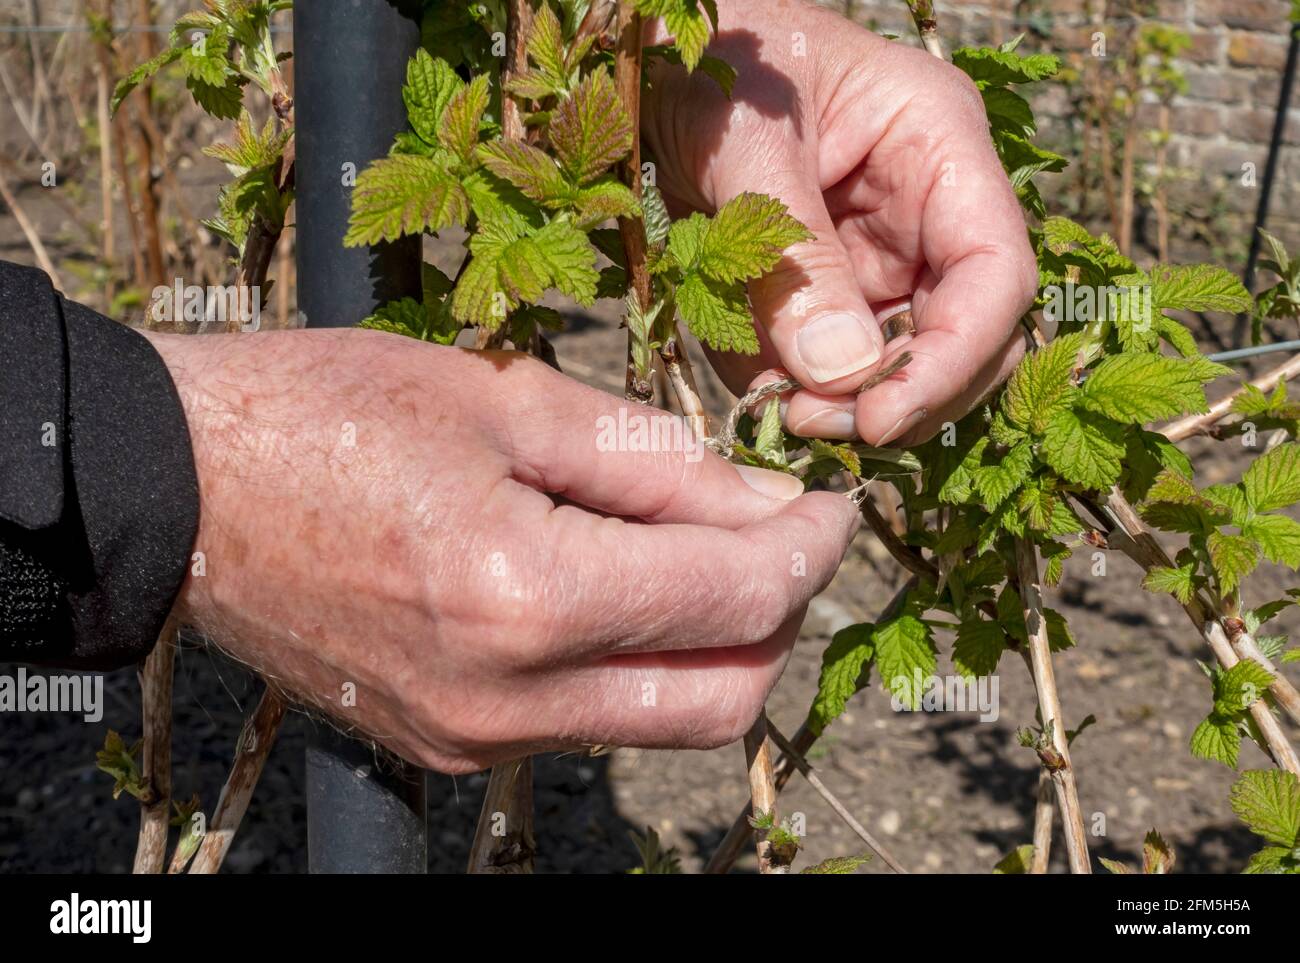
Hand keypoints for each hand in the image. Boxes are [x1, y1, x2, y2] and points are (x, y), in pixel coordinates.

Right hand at [145, 330, 858, 772]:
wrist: (175, 489)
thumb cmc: (324, 413)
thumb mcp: (502, 397)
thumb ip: (653, 460)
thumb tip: (762, 500)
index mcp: (523, 598)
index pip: (732, 601)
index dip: (808, 550)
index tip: (830, 505)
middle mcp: (504, 702)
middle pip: (720, 701)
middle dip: (778, 619)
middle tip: (780, 537)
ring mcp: (471, 741)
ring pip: (660, 722)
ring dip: (711, 647)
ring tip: (702, 552)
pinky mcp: (445, 747)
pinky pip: (585, 722)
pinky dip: (633, 665)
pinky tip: (617, 587)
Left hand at [643, 0, 1037, 444]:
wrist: (654, 57)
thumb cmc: (710, 62)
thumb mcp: (743, 143)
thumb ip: (792, 254)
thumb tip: (843, 374)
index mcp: (938, 146)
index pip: (995, 275)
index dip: (954, 361)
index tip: (882, 419)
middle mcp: (925, 209)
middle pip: (964, 336)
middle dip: (898, 395)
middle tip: (813, 426)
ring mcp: (878, 253)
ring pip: (894, 363)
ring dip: (839, 402)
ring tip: (772, 407)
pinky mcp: (827, 287)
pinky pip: (825, 362)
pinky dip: (789, 384)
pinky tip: (749, 375)